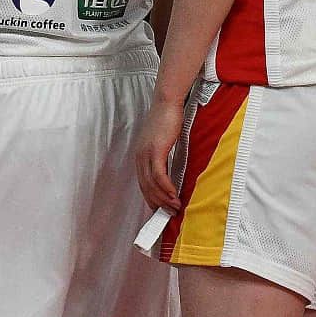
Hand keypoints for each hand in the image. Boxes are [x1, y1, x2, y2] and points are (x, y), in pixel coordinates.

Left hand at [136, 92, 185, 211]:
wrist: (167, 102)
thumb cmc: (167, 119)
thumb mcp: (162, 141)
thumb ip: (162, 155)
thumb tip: (170, 170)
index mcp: (140, 156)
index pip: (143, 184)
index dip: (151, 199)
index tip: (160, 210)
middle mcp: (140, 157)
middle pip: (146, 187)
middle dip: (158, 203)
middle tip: (170, 213)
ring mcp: (146, 154)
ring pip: (152, 184)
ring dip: (164, 198)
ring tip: (175, 207)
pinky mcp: (156, 150)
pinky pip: (159, 175)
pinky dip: (166, 187)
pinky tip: (173, 194)